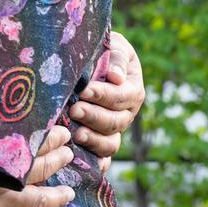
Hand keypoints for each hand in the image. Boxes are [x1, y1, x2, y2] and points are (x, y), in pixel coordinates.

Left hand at [70, 30, 144, 169]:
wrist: (88, 60)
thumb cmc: (101, 49)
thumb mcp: (113, 45)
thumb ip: (116, 58)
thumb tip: (116, 77)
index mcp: (133, 89)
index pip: (122, 96)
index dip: (104, 95)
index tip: (85, 90)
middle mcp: (126, 113)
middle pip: (116, 122)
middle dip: (94, 116)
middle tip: (74, 109)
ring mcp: (114, 129)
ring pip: (111, 143)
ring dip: (94, 140)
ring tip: (76, 134)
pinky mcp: (100, 140)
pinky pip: (101, 157)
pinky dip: (94, 161)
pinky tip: (79, 158)